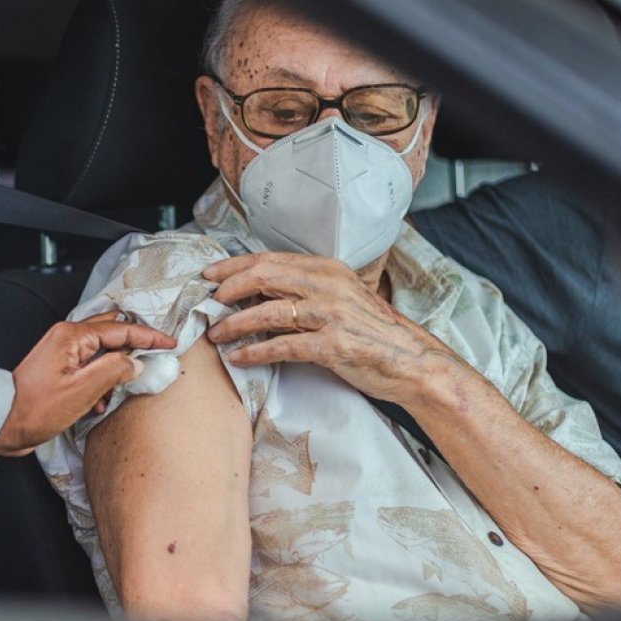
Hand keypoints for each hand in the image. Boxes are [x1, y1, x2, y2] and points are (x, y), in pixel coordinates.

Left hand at [0, 312, 176, 455]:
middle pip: (112, 332)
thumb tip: (136, 362)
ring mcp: (62, 352)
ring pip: (102, 351)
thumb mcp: (82, 390)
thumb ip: (114, 371)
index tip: (170, 343)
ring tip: (117, 391)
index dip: (149, 336)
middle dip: (134, 346)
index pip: (122, 329)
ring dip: (115, 369)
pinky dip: (100, 381)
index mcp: (73, 336)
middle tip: (155, 357)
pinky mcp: (59, 368)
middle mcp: (67, 337)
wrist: (2, 422)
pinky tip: (98, 402)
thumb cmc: (36, 408)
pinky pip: (90, 366)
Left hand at [203, 252, 458, 404]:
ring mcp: (330, 315)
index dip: (235, 265)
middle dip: (228, 289)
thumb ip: (306, 290)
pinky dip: (255, 352)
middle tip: (208, 303)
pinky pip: (283, 346)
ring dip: (234, 324)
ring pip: (268, 312)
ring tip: (215, 334)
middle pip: (264, 277)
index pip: (270, 259)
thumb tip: (260, 292)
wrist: (411, 361)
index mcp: (327, 270)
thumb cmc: (373, 332)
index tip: (210, 275)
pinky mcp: (332, 345)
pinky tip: (239, 357)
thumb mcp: (341, 298)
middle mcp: (328, 286)